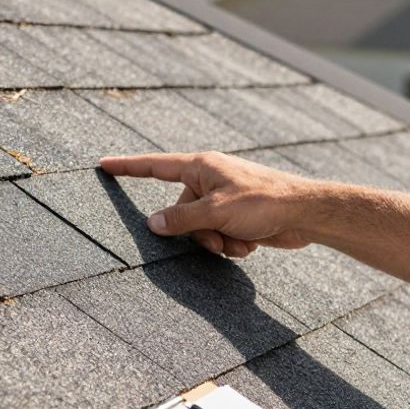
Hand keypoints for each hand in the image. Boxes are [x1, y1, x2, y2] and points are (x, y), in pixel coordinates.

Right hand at [99, 151, 317, 258]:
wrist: (305, 214)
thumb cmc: (263, 202)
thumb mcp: (216, 211)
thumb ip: (181, 219)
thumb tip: (152, 223)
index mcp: (201, 167)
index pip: (155, 167)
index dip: (128, 168)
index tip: (104, 165)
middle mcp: (210, 180)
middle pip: (181, 213)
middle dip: (199, 232)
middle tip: (220, 237)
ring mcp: (225, 199)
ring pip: (201, 229)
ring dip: (218, 241)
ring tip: (241, 239)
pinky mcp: (238, 216)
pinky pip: (221, 235)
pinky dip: (233, 243)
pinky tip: (252, 242)